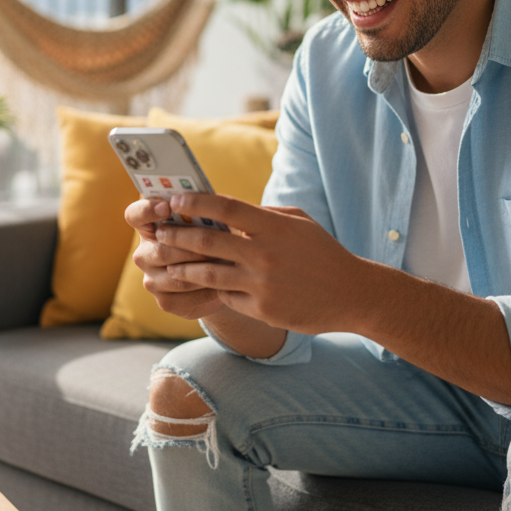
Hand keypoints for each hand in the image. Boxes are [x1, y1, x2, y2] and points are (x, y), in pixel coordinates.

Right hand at [124, 197, 225, 320]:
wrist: (223, 276)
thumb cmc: (215, 238)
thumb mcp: (208, 221)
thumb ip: (201, 212)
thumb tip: (207, 203)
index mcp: (150, 226)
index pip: (135, 215)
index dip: (147, 210)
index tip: (167, 207)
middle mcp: (144, 253)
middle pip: (160, 251)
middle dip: (192, 248)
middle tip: (218, 243)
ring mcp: (151, 279)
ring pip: (175, 276)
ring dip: (202, 269)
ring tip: (226, 263)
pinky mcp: (165, 301)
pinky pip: (184, 297)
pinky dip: (206, 290)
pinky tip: (222, 284)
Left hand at [157, 194, 367, 334]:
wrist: (352, 294)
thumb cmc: (323, 253)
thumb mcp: (299, 222)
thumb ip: (264, 215)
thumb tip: (227, 211)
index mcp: (274, 227)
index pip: (225, 208)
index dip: (196, 204)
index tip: (175, 201)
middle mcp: (264, 254)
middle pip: (208, 241)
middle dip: (177, 235)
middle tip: (159, 232)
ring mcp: (262, 284)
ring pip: (208, 274)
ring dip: (183, 267)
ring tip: (168, 263)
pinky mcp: (262, 309)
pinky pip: (227, 296)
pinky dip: (215, 289)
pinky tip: (205, 285)